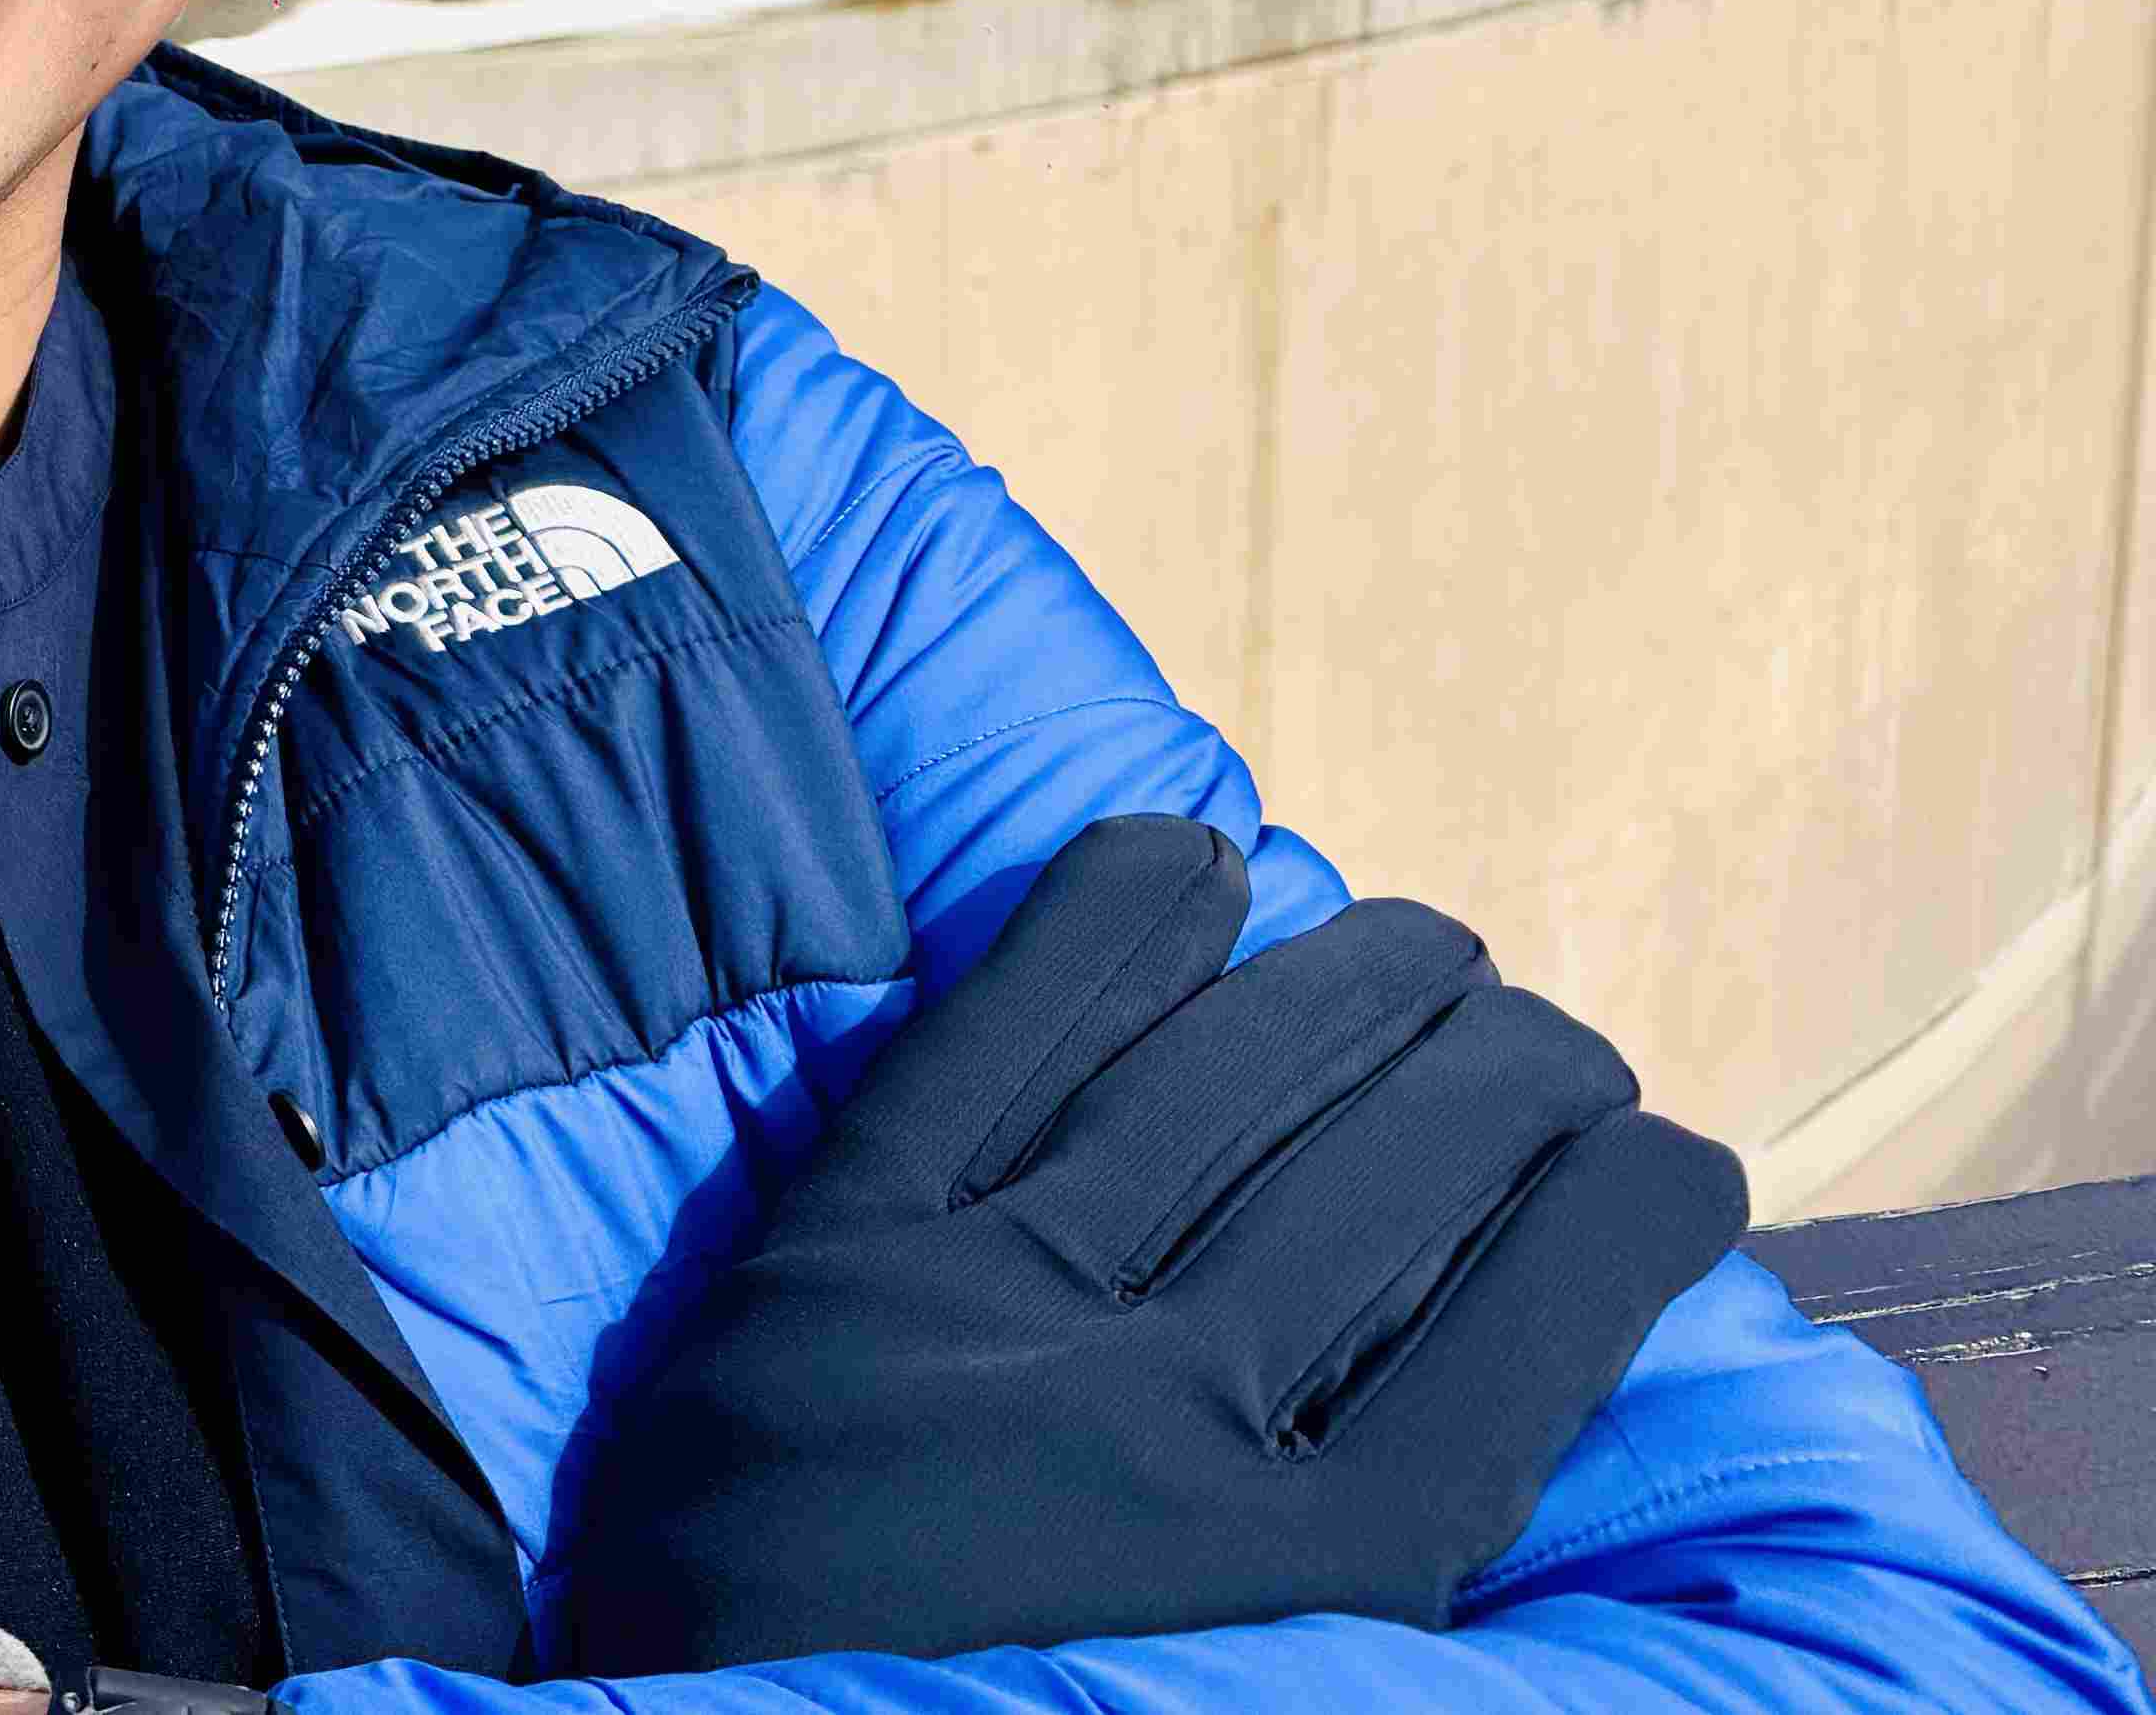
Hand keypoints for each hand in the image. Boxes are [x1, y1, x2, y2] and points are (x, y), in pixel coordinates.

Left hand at [557, 813, 1745, 1672]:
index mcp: (1303, 1599)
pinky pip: (974, 1053)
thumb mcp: (1253, 1697)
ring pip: (1208, 1090)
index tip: (1674, 1160)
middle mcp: (1152, 1444)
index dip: (1623, 1225)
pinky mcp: (816, 1266)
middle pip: (1388, 1187)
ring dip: (1347, 988)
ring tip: (1433, 946)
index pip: (1529, 1346)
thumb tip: (1499, 1381)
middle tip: (1556, 1041)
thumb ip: (1359, 1588)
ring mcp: (971, 1329)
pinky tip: (1183, 859)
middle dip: (1507, 1081)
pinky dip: (1089, 939)